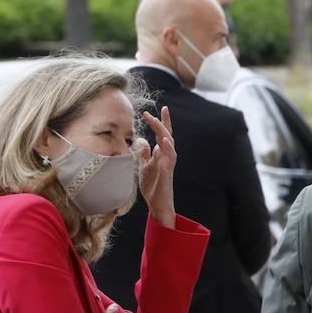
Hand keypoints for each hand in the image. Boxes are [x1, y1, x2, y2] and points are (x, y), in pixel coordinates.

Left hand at [138, 107, 176, 228]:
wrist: (157, 202)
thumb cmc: (152, 184)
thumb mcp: (144, 165)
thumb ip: (144, 153)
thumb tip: (141, 139)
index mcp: (161, 153)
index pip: (163, 134)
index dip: (160, 122)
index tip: (153, 110)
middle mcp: (167, 156)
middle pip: (166, 135)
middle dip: (160, 123)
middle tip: (150, 114)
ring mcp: (168, 163)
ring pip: (170, 145)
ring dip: (164, 133)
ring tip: (157, 122)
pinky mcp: (167, 173)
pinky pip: (169, 159)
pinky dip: (168, 150)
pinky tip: (164, 142)